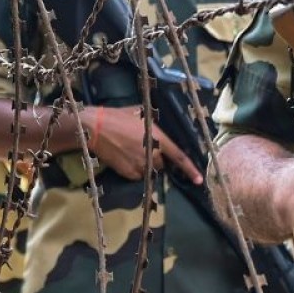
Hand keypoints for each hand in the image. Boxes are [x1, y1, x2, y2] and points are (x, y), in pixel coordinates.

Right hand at [81, 106, 201, 184]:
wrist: (94, 128)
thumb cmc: (117, 116)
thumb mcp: (140, 113)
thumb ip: (153, 123)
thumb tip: (158, 125)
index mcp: (158, 138)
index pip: (179, 157)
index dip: (191, 169)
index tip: (200, 180)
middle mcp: (152, 153)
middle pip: (163, 163)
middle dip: (158, 157)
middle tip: (144, 147)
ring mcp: (140, 165)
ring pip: (150, 169)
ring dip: (146, 163)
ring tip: (132, 151)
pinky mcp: (129, 173)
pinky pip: (138, 174)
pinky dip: (135, 169)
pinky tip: (125, 157)